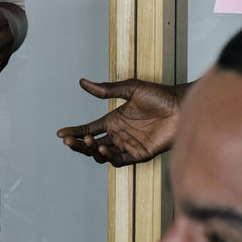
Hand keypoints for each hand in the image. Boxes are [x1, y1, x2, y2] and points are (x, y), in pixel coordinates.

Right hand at [56, 78, 186, 166]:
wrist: (181, 107)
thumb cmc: (159, 95)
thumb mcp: (130, 89)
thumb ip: (107, 89)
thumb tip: (83, 82)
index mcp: (114, 120)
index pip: (89, 129)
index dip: (75, 131)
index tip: (60, 133)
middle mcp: (119, 134)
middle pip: (92, 144)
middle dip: (78, 144)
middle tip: (69, 140)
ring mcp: (129, 145)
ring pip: (103, 154)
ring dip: (93, 150)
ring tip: (89, 141)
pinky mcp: (140, 154)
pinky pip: (120, 159)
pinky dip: (109, 156)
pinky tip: (104, 147)